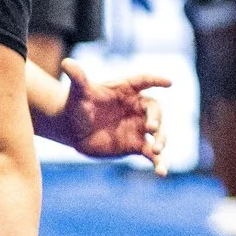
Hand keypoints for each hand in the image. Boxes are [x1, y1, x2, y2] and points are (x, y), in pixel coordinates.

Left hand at [48, 59, 169, 166]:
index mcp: (127, 89)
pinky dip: (159, 163)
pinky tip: (162, 173)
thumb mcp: (78, 92)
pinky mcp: (137, 145)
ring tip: (156, 151)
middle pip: (155, 110)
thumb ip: (78, 78)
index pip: (145, 81)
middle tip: (151, 128)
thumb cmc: (77, 105)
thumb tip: (66, 62)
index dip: (157, 81)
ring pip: (159, 133)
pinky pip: (152, 154)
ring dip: (161, 141)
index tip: (169, 83)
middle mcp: (137, 107)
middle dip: (157, 118)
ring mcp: (139, 127)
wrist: (74, 128)